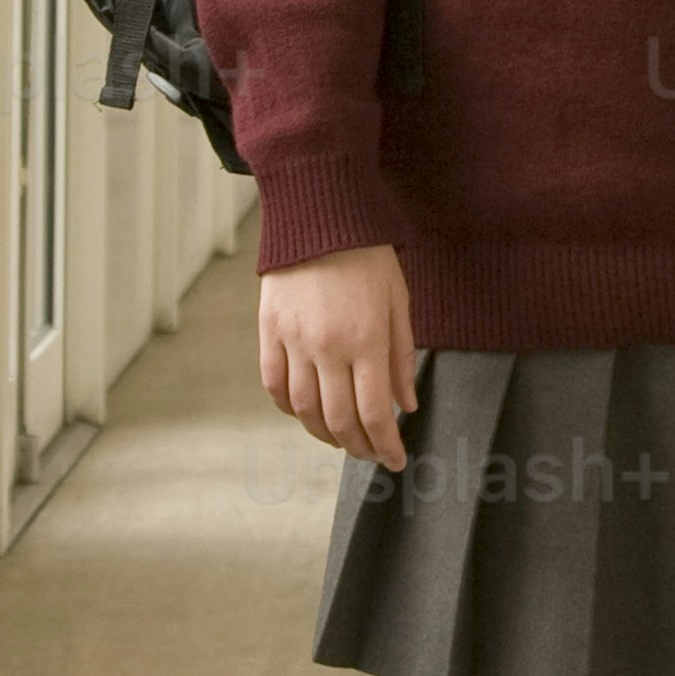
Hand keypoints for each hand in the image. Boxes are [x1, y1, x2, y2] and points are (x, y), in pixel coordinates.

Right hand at [259, 243, 419, 469]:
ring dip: (323, 434)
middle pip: (339, 420)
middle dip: (358, 447)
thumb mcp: (399, 302)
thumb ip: (401, 357)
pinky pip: (274, 384)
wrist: (318, 215)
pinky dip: (288, 408)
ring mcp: (293, 341)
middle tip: (371, 454)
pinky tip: (305, 414)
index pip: (375, 413)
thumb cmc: (368, 257)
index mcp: (366, 340)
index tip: (395, 460)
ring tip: (340, 439)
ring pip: (304, 410)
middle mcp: (328, 347)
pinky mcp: (269, 331)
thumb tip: (406, 406)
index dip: (386, 446)